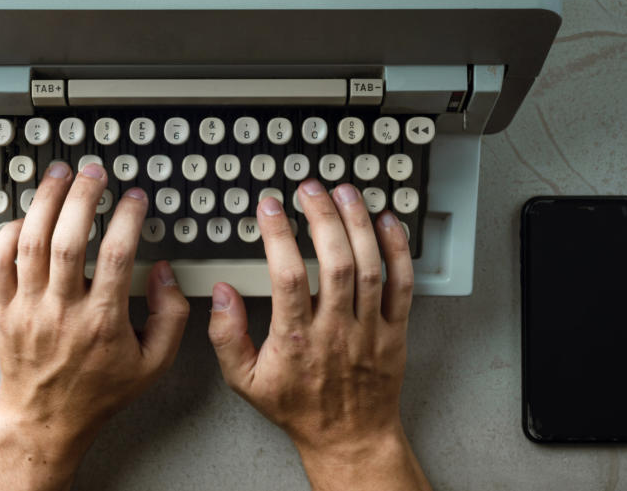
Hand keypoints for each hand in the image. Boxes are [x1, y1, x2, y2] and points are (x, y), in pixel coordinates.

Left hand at [0, 161, 188, 490]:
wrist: (47, 420)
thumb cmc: (98, 392)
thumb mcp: (154, 363)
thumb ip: (171, 316)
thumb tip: (165, 272)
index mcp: (102, 321)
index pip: (117, 255)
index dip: (127, 217)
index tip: (135, 198)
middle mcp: (62, 310)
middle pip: (69, 240)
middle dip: (82, 197)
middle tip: (94, 172)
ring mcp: (28, 308)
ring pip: (31, 243)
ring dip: (45, 202)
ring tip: (59, 175)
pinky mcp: (4, 310)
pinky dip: (6, 233)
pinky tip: (24, 216)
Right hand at [207, 179, 429, 490]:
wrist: (348, 437)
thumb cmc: (299, 407)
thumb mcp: (245, 381)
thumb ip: (226, 336)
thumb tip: (223, 293)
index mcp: (296, 339)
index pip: (287, 274)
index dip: (279, 234)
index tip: (270, 206)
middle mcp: (336, 330)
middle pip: (335, 262)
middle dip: (323, 216)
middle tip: (311, 188)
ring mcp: (370, 329)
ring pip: (369, 267)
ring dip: (358, 223)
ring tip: (344, 192)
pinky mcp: (395, 331)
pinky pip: (403, 285)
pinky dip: (398, 250)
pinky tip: (386, 222)